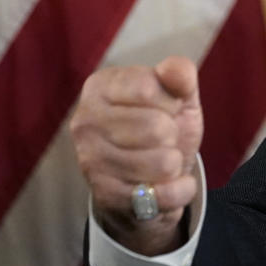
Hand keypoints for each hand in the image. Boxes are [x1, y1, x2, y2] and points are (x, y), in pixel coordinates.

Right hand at [70, 56, 203, 255]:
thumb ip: (180, 74)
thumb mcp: (178, 94)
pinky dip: (179, 190)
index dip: (171, 100)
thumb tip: (174, 70)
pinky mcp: (104, 195)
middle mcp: (86, 121)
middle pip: (156, 128)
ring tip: (161, 159)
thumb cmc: (162, 124)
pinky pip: (163, 195)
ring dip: (174, 163)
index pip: (147, 88)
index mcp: (100, 86)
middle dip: (173, 135)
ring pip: (162, 163)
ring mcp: (90, 160)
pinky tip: (167, 185)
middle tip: (164, 138)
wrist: (148, 177)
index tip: (167, 107)